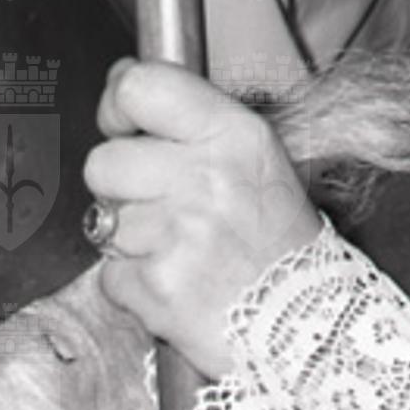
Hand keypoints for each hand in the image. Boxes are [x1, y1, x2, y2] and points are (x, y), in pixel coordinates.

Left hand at [84, 59, 322, 378]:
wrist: (307, 327)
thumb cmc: (278, 244)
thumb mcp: (255, 159)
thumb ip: (191, 118)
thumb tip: (121, 83)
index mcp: (234, 135)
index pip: (139, 88)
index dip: (117, 106)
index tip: (123, 124)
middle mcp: (205, 178)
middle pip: (103, 162)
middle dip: (120, 186)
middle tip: (161, 205)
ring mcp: (178, 235)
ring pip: (103, 220)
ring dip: (129, 239)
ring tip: (178, 249)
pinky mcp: (157, 286)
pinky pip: (110, 273)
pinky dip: (133, 283)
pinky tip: (175, 281)